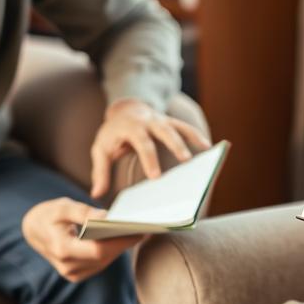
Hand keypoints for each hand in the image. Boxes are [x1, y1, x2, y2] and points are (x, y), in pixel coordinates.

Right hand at [21, 197, 142, 281]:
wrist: (33, 231)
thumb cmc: (48, 215)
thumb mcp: (62, 207)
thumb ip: (83, 212)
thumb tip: (107, 217)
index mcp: (62, 249)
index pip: (97, 250)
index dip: (120, 242)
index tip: (138, 230)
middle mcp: (68, 266)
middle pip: (104, 257)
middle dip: (125, 242)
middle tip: (146, 227)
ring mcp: (73, 273)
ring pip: (105, 261)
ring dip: (122, 247)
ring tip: (140, 230)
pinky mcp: (79, 273)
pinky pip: (101, 262)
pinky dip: (113, 250)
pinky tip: (125, 237)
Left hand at [90, 98, 210, 196]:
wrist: (124, 110)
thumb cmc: (113, 134)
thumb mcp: (101, 149)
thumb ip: (100, 171)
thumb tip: (96, 194)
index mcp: (131, 127)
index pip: (142, 143)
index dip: (149, 159)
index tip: (156, 176)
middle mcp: (149, 121)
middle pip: (165, 131)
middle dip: (176, 145)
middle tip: (186, 161)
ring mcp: (162, 120)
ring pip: (179, 127)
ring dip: (192, 138)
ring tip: (205, 150)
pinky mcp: (171, 122)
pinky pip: (186, 128)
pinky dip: (197, 136)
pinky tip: (208, 147)